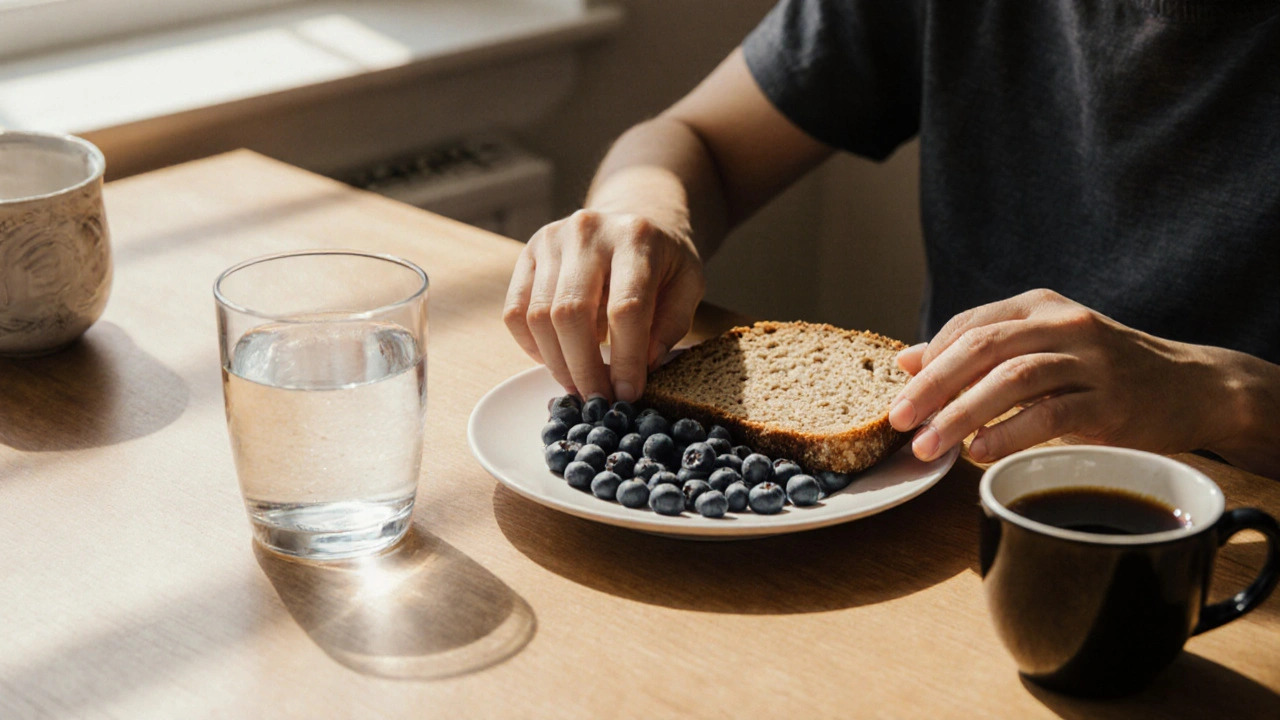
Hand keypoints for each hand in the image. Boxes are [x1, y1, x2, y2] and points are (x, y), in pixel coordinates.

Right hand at [503, 209, 704, 401]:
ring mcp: (550, 240)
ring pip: (539, 317)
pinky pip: (515, 312)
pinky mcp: (527, 254)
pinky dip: (531, 346)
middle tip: (598, 402)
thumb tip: (643, 366)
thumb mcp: (688, 284)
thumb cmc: (664, 259)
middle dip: (584, 369)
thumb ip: (671, 324)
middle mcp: (587, 232)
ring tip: (579, 386)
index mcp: (636, 238)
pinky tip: (555, 359)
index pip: (626, 308)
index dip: (625, 359)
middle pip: (571, 313)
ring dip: (557, 364)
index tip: (628, 394)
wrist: (634, 214)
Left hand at [889, 289, 1231, 463]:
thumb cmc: (1104, 371)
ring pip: (1011, 379)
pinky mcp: (1110, 401)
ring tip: (929, 447)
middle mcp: (1063, 325)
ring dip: (961, 414)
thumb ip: (979, 352)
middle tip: (899, 420)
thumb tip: (908, 360)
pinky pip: (1049, 415)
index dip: (930, 360)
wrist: (1192, 386)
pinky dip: (1008, 433)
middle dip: (933, 387)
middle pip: (982, 347)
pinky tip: (979, 452)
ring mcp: (1089, 361)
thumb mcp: (1042, 347)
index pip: (970, 325)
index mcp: (1039, 307)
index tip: (899, 394)